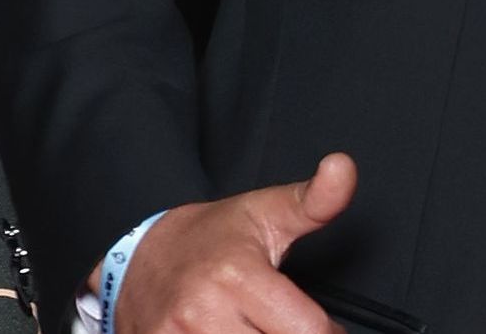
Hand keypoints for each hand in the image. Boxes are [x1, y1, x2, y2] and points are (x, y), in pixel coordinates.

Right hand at [115, 152, 355, 333]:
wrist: (142, 255)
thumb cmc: (213, 236)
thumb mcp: (269, 210)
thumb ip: (316, 201)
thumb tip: (342, 168)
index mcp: (238, 276)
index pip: (307, 330)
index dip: (326, 332)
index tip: (324, 326)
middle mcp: (203, 313)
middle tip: (283, 321)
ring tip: (256, 325)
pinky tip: (233, 333)